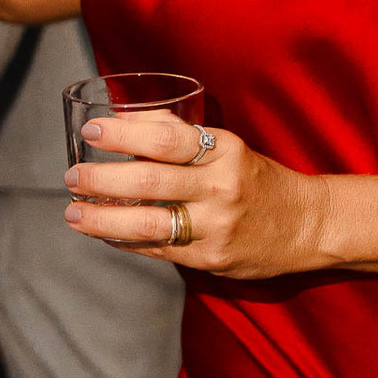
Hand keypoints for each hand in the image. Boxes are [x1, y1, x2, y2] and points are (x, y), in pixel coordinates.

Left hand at [62, 114, 328, 280]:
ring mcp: (216, 226)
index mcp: (225, 150)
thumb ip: (180, 134)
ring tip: (73, 213)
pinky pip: (158, 250)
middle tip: (71, 176)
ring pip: (148, 222)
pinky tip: (104, 233)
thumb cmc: (257, 179)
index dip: (124, 132)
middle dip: (101, 178)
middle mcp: (220, 186)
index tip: (91, 130)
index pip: (167, 137)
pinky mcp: (211, 260)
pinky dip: (125, 240)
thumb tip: (125, 117)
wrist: (307, 225)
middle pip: (150, 180)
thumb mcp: (228, 147)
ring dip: (102, 217)